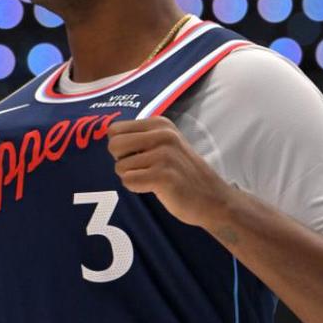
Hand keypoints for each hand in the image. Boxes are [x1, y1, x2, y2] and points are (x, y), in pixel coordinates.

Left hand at [107, 116, 225, 227]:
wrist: (213, 198)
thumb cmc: (182, 173)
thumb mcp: (166, 144)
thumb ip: (141, 137)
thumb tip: (108, 136)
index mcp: (160, 124)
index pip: (115, 129)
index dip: (121, 147)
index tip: (140, 155)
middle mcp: (162, 135)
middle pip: (113, 145)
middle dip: (122, 161)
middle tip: (143, 168)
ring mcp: (163, 155)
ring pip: (120, 167)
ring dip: (133, 177)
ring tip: (154, 178)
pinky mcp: (163, 176)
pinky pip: (129, 181)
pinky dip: (137, 188)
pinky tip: (155, 187)